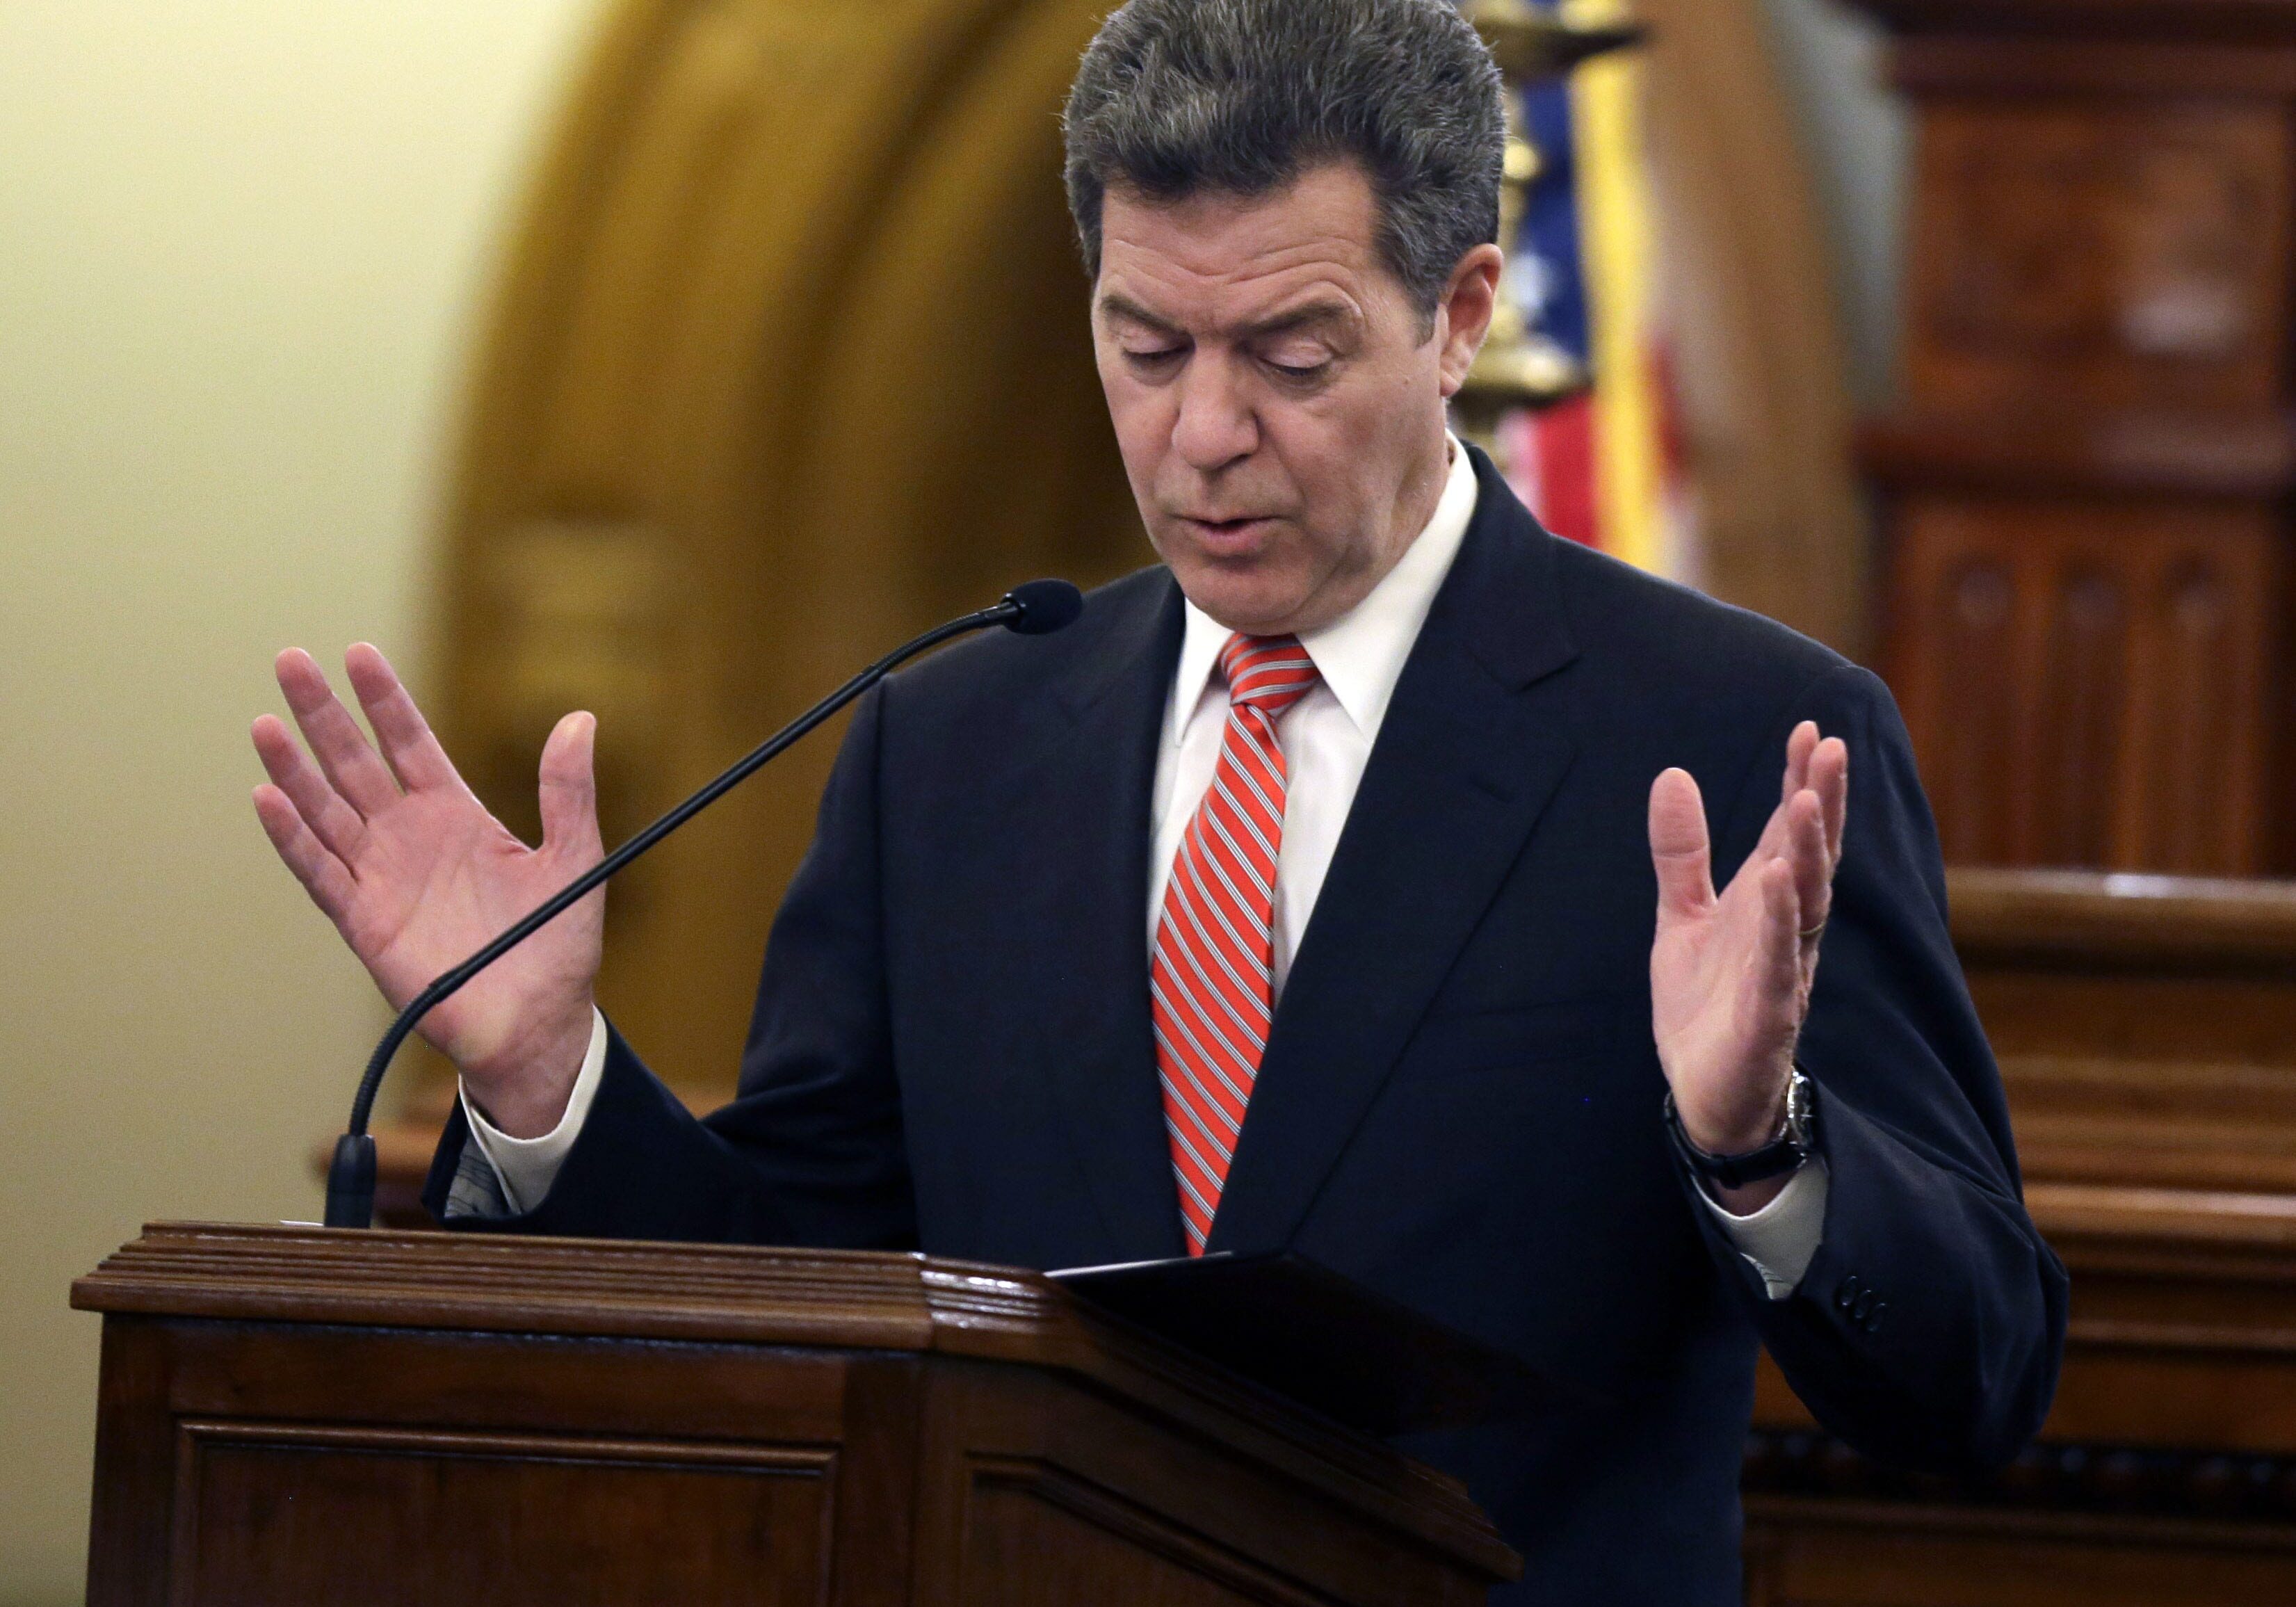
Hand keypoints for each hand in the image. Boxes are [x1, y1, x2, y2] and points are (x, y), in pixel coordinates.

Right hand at [250, 644, 603, 1135]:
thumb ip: (569, 792)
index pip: (410, 742)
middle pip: (355, 763)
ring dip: (294, 769)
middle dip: (324, 714)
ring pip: (326, 811)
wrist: (538, 1023)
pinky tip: (269, 799)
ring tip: (266, 723)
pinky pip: (321, 873)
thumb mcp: (575, 859)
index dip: (385, 699)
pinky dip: (294, 839)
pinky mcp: (364, 922)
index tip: (358, 652)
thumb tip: (580, 719)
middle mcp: (409, 838)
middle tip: (290, 660)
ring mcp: (381, 877)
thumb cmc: (557, 943)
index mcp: (456, 814)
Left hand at [1647, 722, 1846, 1209]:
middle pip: (1811, 858)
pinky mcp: (1768, 1017)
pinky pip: (1779, 965)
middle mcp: (1787, 931)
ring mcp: (1784, 973)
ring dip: (1807, 853)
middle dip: (1822, 803)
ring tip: (1806, 800)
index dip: (1802, 783)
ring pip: (1805, 905)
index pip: (1791, 834)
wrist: (1704, 1094)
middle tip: (1831, 746)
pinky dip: (1780, 924)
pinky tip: (1777, 880)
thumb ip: (1681, 853)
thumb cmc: (1706, 1003)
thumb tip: (1671, 775)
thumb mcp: (1683, 917)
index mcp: (1769, 905)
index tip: (1810, 730)